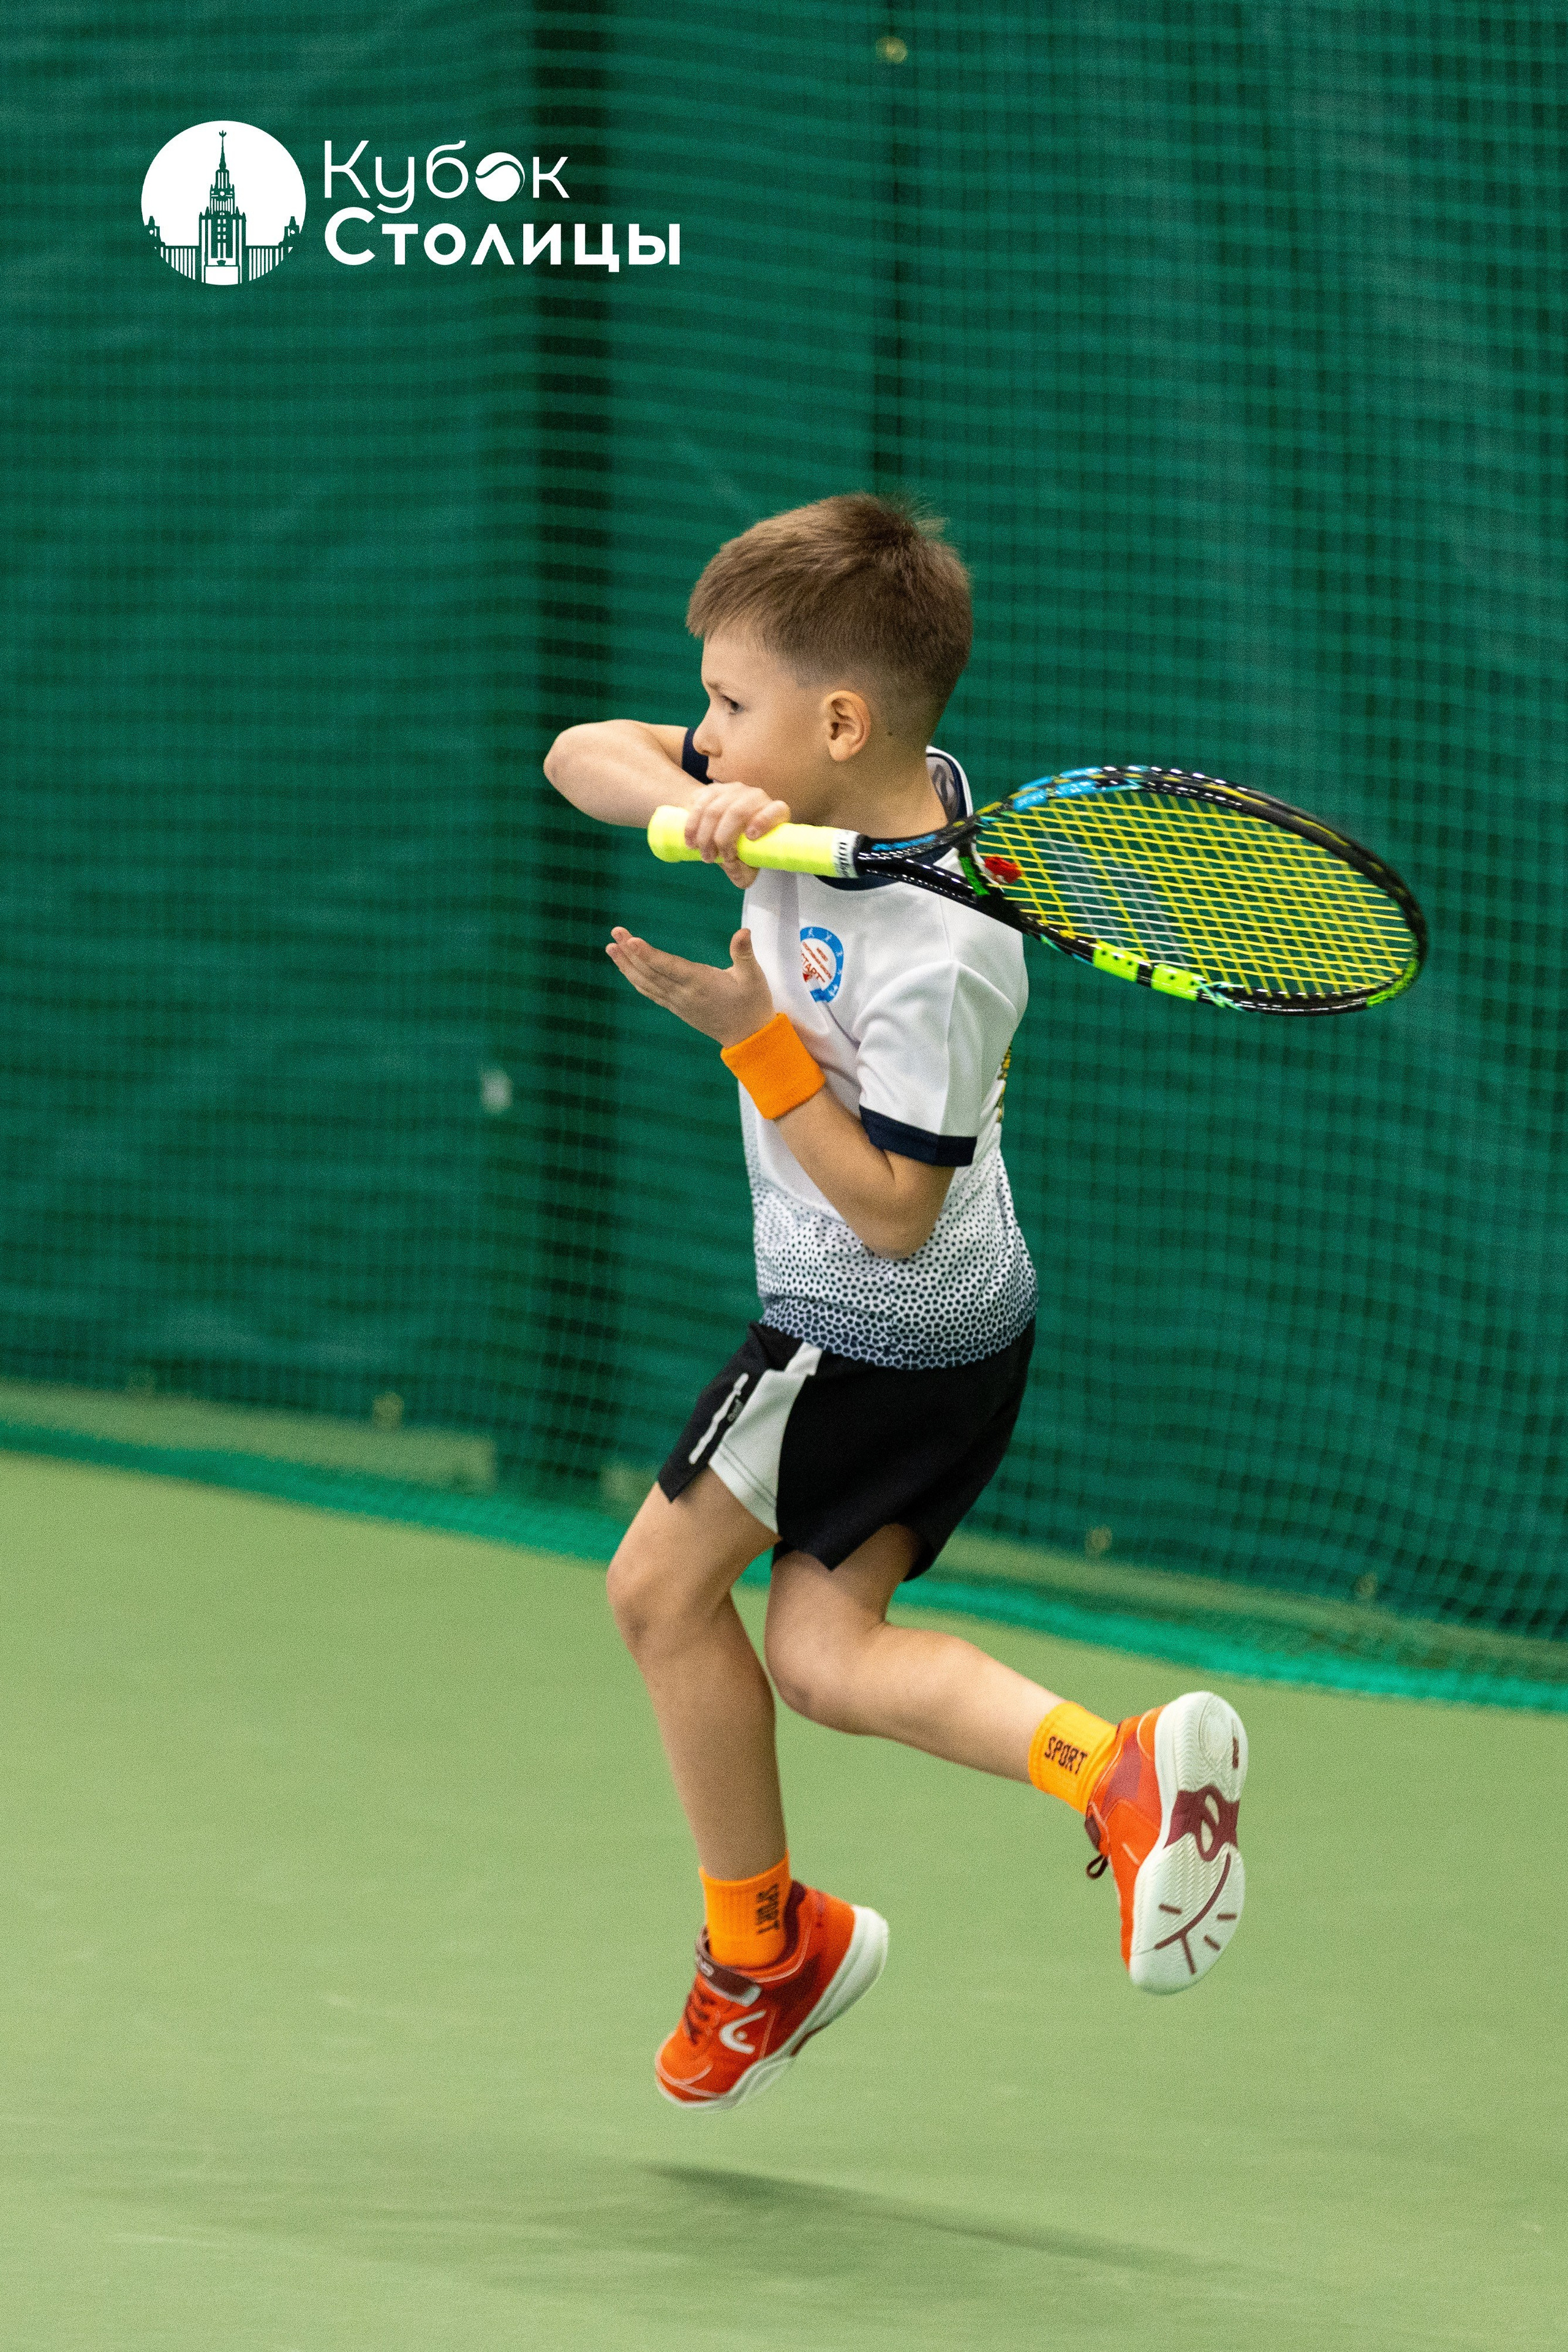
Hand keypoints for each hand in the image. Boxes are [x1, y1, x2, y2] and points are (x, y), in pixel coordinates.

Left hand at [606, 924, 774, 1045]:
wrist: (748, 1038)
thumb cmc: (753, 1004)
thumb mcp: (754, 977)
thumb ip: (744, 954)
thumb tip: (743, 932)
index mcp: (701, 983)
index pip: (668, 966)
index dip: (648, 953)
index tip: (630, 940)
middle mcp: (684, 994)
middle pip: (650, 972)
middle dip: (630, 953)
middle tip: (614, 933)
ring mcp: (677, 1003)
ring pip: (646, 983)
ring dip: (626, 966)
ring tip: (610, 948)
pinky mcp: (676, 1008)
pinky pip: (650, 993)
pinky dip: (635, 980)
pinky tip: (626, 969)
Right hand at [683, 782, 790, 887]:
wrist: (721, 826)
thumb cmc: (742, 848)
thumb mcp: (747, 864)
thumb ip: (743, 872)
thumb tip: (731, 867)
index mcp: (774, 813)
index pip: (776, 810)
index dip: (763, 821)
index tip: (750, 837)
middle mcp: (756, 797)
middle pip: (737, 812)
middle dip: (722, 839)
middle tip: (713, 859)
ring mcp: (734, 790)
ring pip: (715, 810)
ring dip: (705, 836)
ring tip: (704, 855)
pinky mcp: (713, 789)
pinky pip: (699, 805)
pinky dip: (692, 826)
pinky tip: (691, 842)